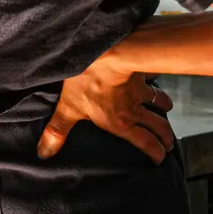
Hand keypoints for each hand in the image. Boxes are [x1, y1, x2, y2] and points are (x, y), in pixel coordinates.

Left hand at [39, 55, 174, 163]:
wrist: (107, 55)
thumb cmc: (87, 82)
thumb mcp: (68, 109)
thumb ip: (57, 131)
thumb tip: (44, 154)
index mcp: (120, 123)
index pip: (145, 142)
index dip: (156, 152)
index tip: (162, 158)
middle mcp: (134, 110)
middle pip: (158, 127)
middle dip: (166, 136)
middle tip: (169, 143)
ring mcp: (140, 92)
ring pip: (159, 103)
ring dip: (163, 108)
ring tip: (165, 111)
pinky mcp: (140, 75)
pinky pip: (153, 82)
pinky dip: (156, 84)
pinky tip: (153, 80)